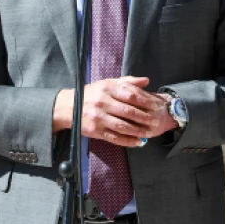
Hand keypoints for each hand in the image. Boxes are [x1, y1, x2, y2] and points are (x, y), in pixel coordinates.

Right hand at [52, 77, 175, 145]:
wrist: (68, 107)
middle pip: (128, 112)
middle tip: (156, 122)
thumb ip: (128, 82)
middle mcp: (102, 103)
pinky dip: (128, 141)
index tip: (156, 106)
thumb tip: (146, 81)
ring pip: (122, 126)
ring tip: (150, 133)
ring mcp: (98, 118)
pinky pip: (114, 138)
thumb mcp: (108, 83)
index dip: (146, 101)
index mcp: (107, 89)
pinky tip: (138, 142)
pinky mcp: (95, 131)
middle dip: (144, 118)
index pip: (131, 95)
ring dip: (138, 131)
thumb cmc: (92, 93)